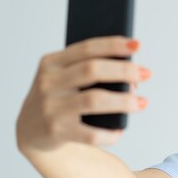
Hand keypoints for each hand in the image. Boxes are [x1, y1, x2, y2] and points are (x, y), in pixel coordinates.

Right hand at [16, 36, 150, 152]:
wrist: (31, 132)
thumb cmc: (60, 98)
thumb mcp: (65, 78)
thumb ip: (90, 70)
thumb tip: (132, 76)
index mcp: (51, 63)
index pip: (87, 48)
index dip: (114, 45)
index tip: (137, 44)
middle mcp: (48, 83)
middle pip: (92, 70)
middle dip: (124, 71)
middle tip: (147, 73)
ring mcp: (51, 108)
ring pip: (95, 100)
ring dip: (124, 100)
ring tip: (142, 102)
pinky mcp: (57, 132)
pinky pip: (92, 133)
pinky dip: (111, 132)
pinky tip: (120, 129)